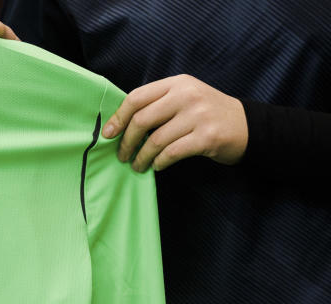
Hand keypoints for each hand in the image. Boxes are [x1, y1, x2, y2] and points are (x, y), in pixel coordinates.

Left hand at [102, 74, 247, 171]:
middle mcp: (187, 96)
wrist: (248, 126)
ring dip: (141, 157)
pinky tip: (156, 166)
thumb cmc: (208, 115)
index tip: (108, 134)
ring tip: (137, 165)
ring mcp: (198, 116)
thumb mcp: (185, 98)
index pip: (137, 97)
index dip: (118, 117)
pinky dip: (159, 162)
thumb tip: (120, 123)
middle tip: (121, 155)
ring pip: (155, 140)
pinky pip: (171, 153)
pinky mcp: (206, 137)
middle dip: (126, 142)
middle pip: (142, 120)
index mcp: (178, 84)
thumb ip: (158, 104)